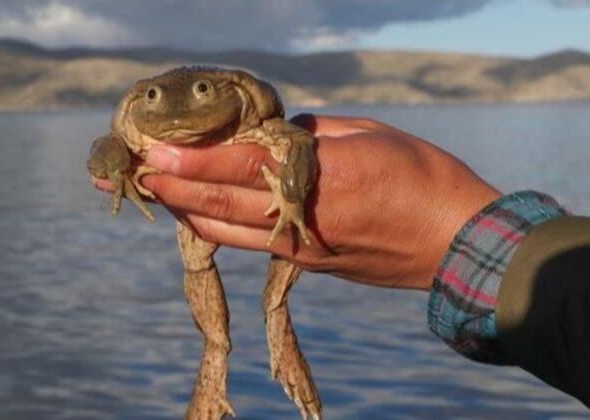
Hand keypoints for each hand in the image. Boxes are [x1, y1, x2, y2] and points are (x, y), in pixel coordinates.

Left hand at [92, 114, 500, 289]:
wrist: (457, 246)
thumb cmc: (423, 178)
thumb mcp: (368, 135)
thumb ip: (310, 134)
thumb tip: (270, 136)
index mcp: (321, 177)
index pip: (241, 167)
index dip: (192, 160)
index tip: (153, 152)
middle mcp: (300, 217)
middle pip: (219, 205)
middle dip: (171, 187)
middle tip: (132, 172)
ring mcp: (299, 247)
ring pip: (226, 231)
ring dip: (184, 210)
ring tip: (153, 191)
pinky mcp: (304, 264)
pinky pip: (246, 243)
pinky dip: (215, 226)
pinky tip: (197, 213)